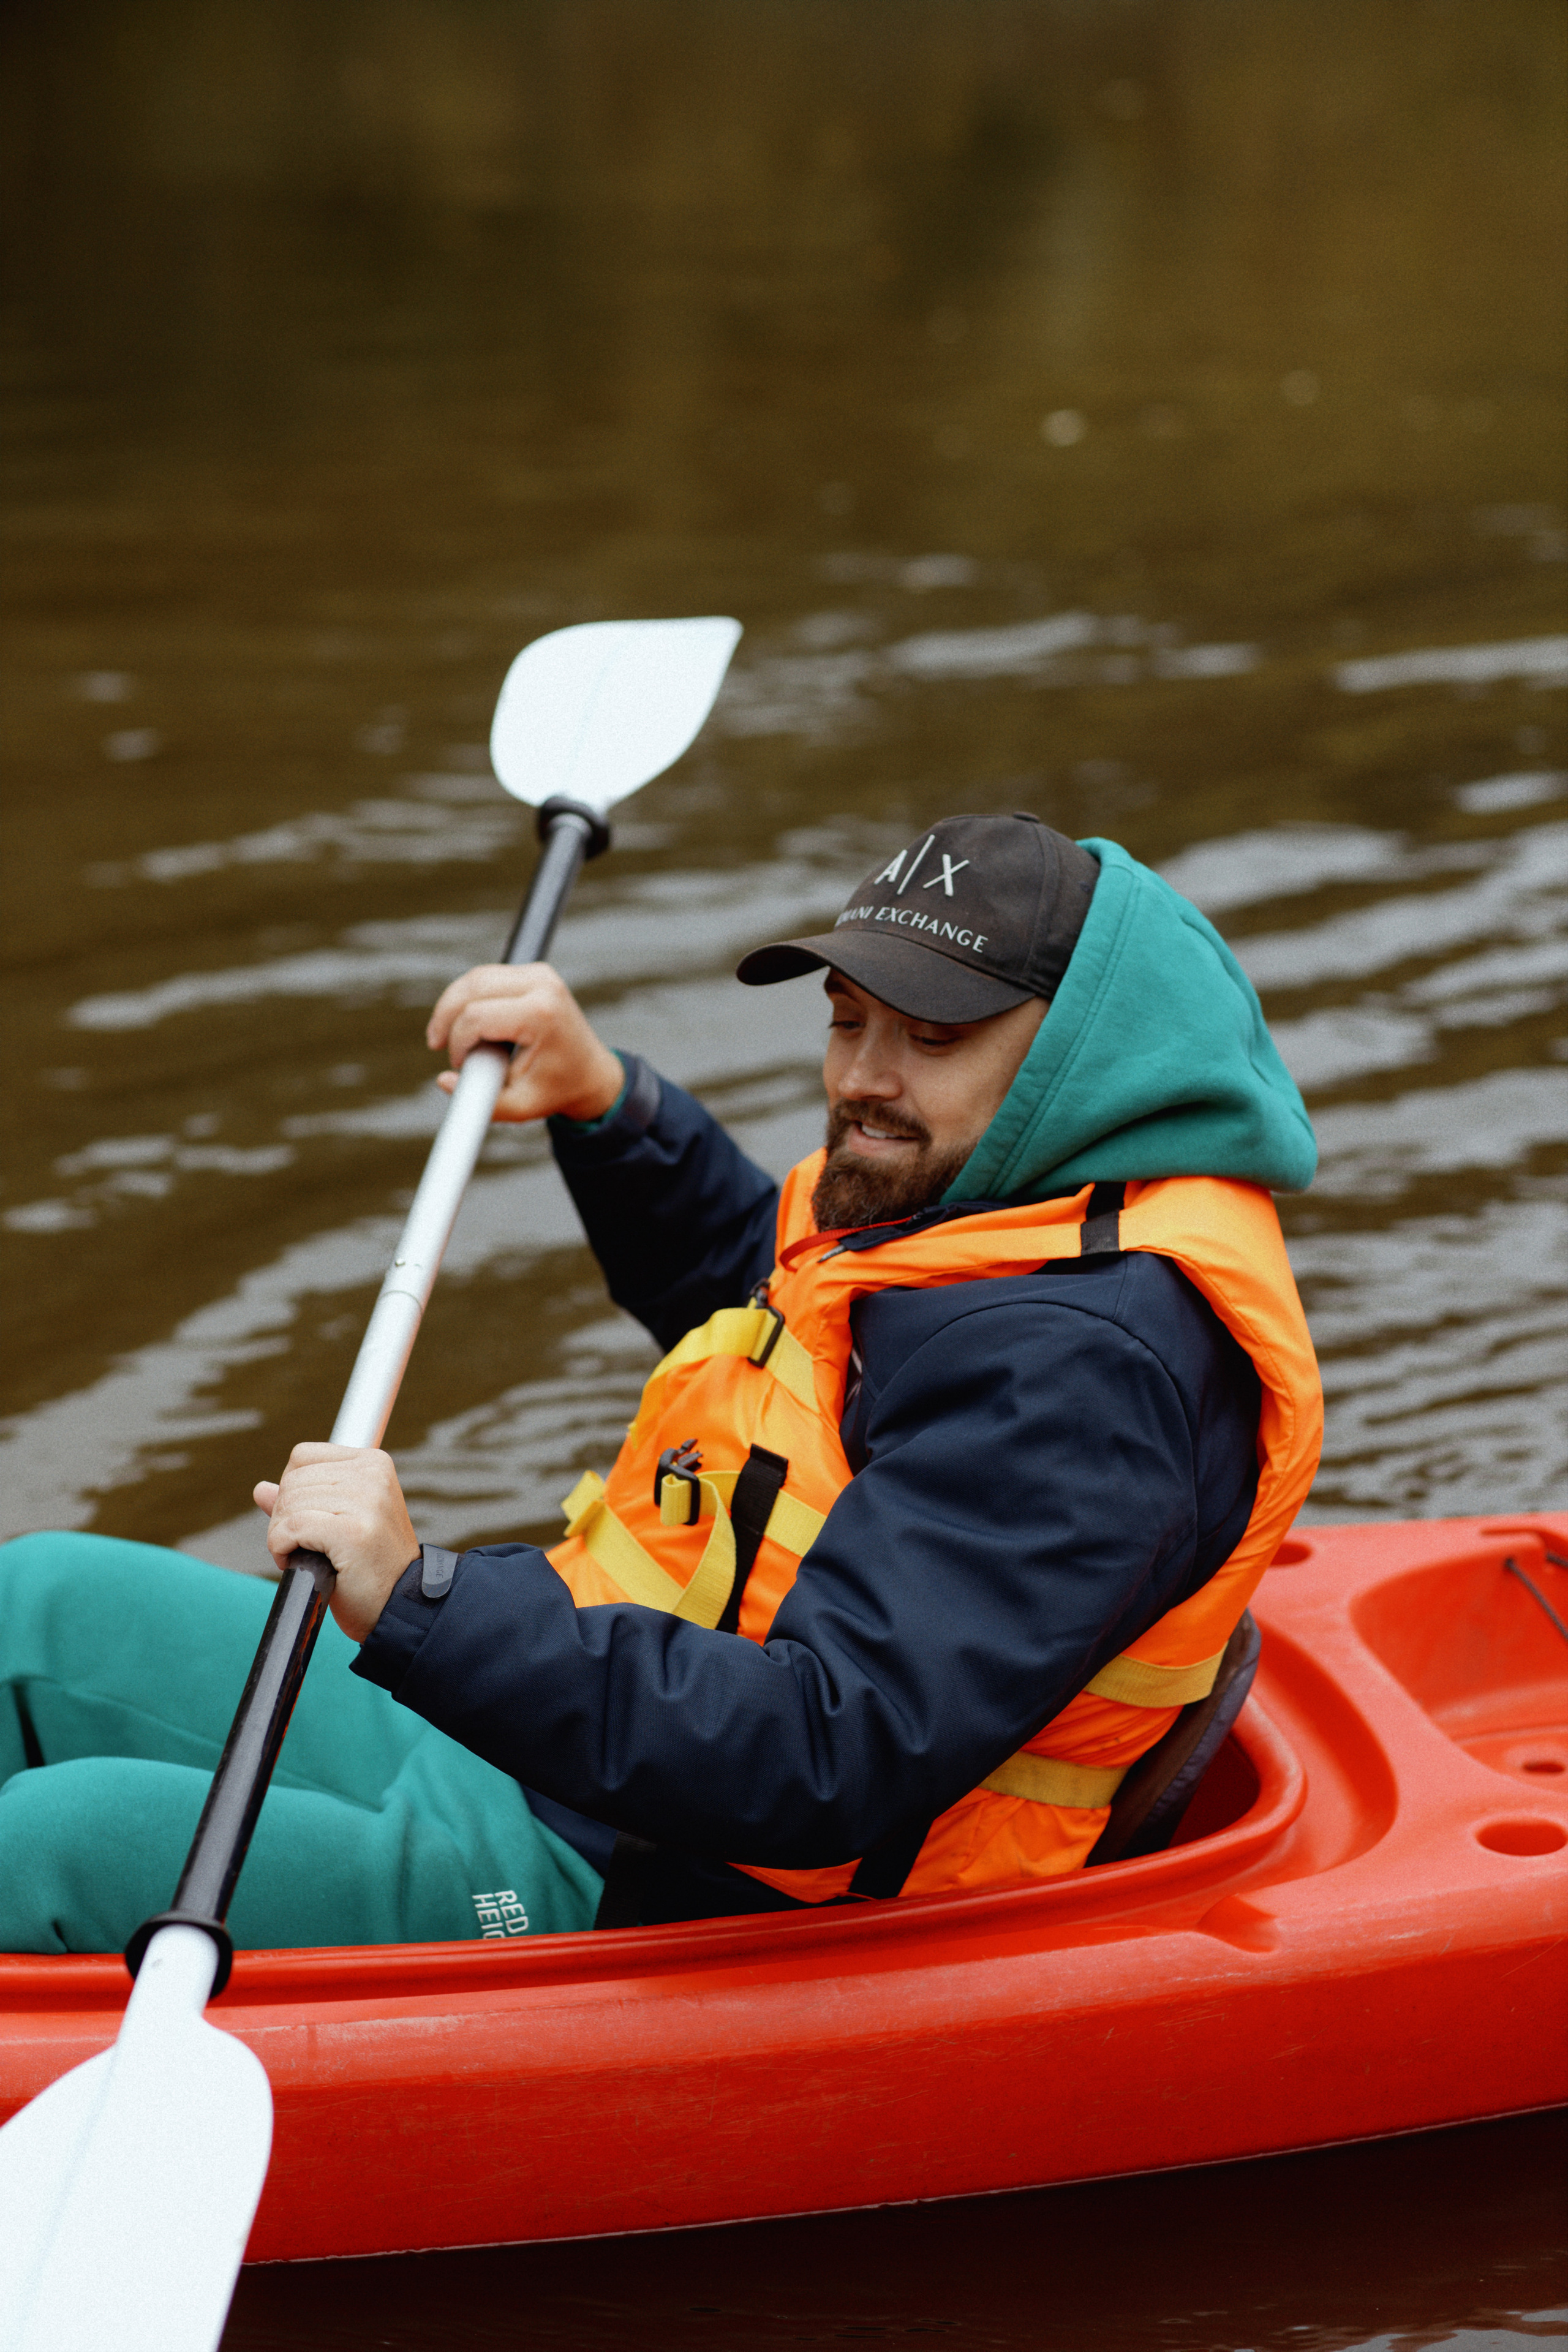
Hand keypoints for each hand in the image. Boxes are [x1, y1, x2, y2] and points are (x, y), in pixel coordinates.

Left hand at [254, 1443, 419, 1643]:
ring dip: (281, 1536)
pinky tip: (295, 1562)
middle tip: (300, 1546)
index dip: (290, 1490)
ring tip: (303, 1555)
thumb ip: (303, 1501)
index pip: (302, 1457)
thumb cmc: (368, 1567)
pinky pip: (291, 1528)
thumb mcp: (338, 1523)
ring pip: (288, 1504)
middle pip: (292, 1481)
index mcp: (372, 1463)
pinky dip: (281, 1547)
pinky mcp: (352, 1531)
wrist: (398, 1605)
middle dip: (283, 1516)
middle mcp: (372, 1475)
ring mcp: (366, 1501)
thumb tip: (261, 1489)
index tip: (304, 1520)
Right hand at [425, 963, 623, 1124]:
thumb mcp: (521, 1106)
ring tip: (446, 1036)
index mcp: (542, 1015)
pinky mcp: (535, 971)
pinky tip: (464, 1021)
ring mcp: (540, 973)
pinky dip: (468, 997)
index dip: (458, 1043)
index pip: (477, 1017)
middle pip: (472, 987)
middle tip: (437, 1043)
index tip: (459, 1065)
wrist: (591, 1073)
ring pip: (475, 978)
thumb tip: (444, 1081)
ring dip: (453, 1004)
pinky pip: (487, 976)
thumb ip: (482, 1102)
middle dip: (445, 1016)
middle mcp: (543, 985)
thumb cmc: (557, 1089)